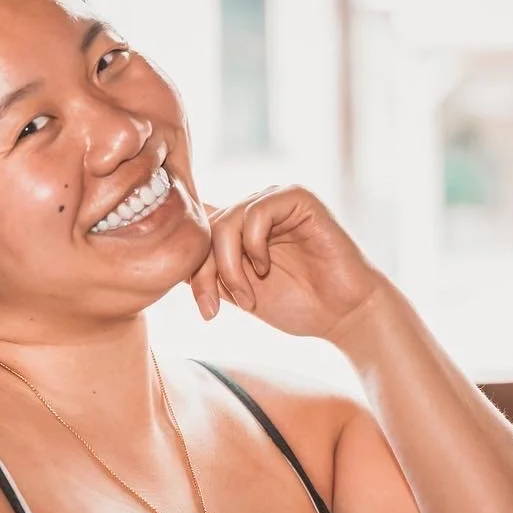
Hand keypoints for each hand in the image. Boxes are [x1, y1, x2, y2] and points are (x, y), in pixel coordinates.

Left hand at [187, 186, 385, 340]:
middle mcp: (255, 207)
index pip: (196, 229)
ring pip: (226, 221)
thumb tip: (169, 256)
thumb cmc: (296, 304)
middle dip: (203, 273)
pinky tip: (267, 268)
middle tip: (214, 309)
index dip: (188, 262)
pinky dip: (254, 246)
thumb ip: (207, 270)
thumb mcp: (235, 291)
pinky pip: (256, 212)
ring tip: (246, 297)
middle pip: (205, 227)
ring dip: (228, 266)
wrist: (343, 315)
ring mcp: (275, 199)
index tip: (203, 306)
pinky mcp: (298, 197)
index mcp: (239, 226)